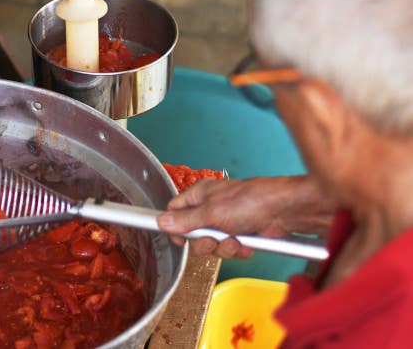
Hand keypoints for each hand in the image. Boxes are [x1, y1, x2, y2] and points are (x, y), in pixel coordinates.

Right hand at [156, 175, 332, 258]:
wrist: (284, 211)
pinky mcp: (241, 233)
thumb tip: (160, 221)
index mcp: (199, 195)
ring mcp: (226, 221)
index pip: (175, 211)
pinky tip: (246, 243)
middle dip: (205, 242)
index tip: (181, 239)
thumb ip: (185, 220)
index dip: (175, 227)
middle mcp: (210, 207)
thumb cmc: (250, 202)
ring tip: (236, 240)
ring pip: (212, 244)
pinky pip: (229, 248)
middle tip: (214, 239)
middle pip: (193, 234)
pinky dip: (238, 250)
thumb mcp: (211, 213)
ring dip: (224, 247)